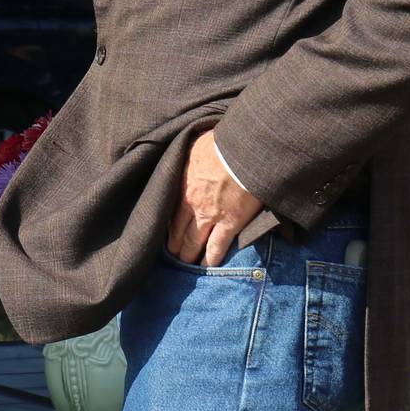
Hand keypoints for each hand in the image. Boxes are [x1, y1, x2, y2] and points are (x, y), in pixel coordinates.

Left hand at [167, 133, 262, 267]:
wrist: (245, 151)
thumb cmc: (221, 144)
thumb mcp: (192, 147)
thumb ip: (185, 159)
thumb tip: (179, 158)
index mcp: (181, 186)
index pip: (167, 213)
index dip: (165, 227)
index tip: (165, 235)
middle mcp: (192, 205)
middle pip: (178, 232)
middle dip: (175, 246)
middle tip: (173, 256)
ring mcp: (210, 216)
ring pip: (194, 242)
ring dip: (189, 255)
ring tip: (186, 265)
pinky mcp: (230, 223)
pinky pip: (217, 246)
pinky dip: (212, 258)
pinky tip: (208, 266)